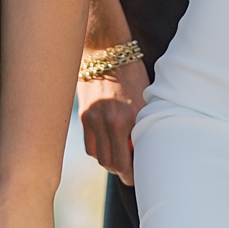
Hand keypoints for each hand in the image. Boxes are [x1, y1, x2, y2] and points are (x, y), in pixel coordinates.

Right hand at [78, 58, 148, 183]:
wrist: (106, 51)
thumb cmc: (132, 75)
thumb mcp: (144, 100)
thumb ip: (143, 126)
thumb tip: (144, 151)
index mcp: (131, 118)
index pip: (132, 160)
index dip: (136, 174)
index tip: (140, 175)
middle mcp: (111, 122)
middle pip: (114, 165)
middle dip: (123, 173)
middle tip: (131, 174)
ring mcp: (95, 120)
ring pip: (100, 158)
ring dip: (110, 162)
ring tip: (119, 158)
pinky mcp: (83, 116)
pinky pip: (90, 146)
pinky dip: (98, 151)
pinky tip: (107, 146)